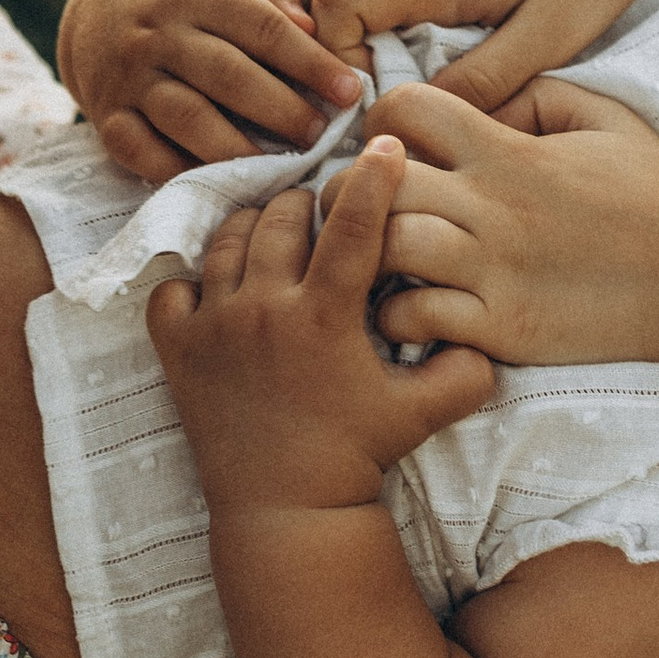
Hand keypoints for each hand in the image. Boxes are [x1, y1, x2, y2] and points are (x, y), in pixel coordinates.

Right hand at [59, 0, 366, 182]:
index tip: (351, 91)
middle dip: (282, 109)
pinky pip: (142, 152)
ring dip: (238, 148)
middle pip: (228, 76)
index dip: (309, 61)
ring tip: (282, 167)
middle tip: (323, 134)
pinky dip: (181, 172)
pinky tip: (223, 183)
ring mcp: (129, 79)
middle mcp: (158, 35)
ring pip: (187, 119)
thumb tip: (311, 23)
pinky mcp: (107, 117)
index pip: (261, 26)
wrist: (97, 6)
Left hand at [149, 137, 495, 512]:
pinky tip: (223, 289)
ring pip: (227, 240)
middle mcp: (263, 309)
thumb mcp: (426, 414)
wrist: (284, 513)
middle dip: (308, 204)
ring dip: (256, 229)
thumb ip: (467, 369)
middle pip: (281, 215)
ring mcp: (214, 327)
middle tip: (325, 216)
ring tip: (280, 241)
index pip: (353, 222)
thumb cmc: (357, 457)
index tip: (383, 144)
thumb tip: (486, 328)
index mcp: (325, 316)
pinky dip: (195, 279)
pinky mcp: (178, 350)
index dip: (372, 176)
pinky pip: (172, 287)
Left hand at [364, 79, 658, 369]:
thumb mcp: (606, 117)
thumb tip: (480, 102)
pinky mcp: (503, 329)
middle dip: (352, 191)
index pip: (408, 108)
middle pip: (375, 183)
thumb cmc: (658, 195)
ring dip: (366, 254)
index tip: (392, 144)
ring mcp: (495, 272)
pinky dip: (399, 315)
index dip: (384, 120)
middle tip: (361, 208)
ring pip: (385, 249)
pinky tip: (412, 309)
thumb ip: (538, 93)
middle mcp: (493, 208)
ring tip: (375, 261)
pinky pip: (414, 319)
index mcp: (511, 152)